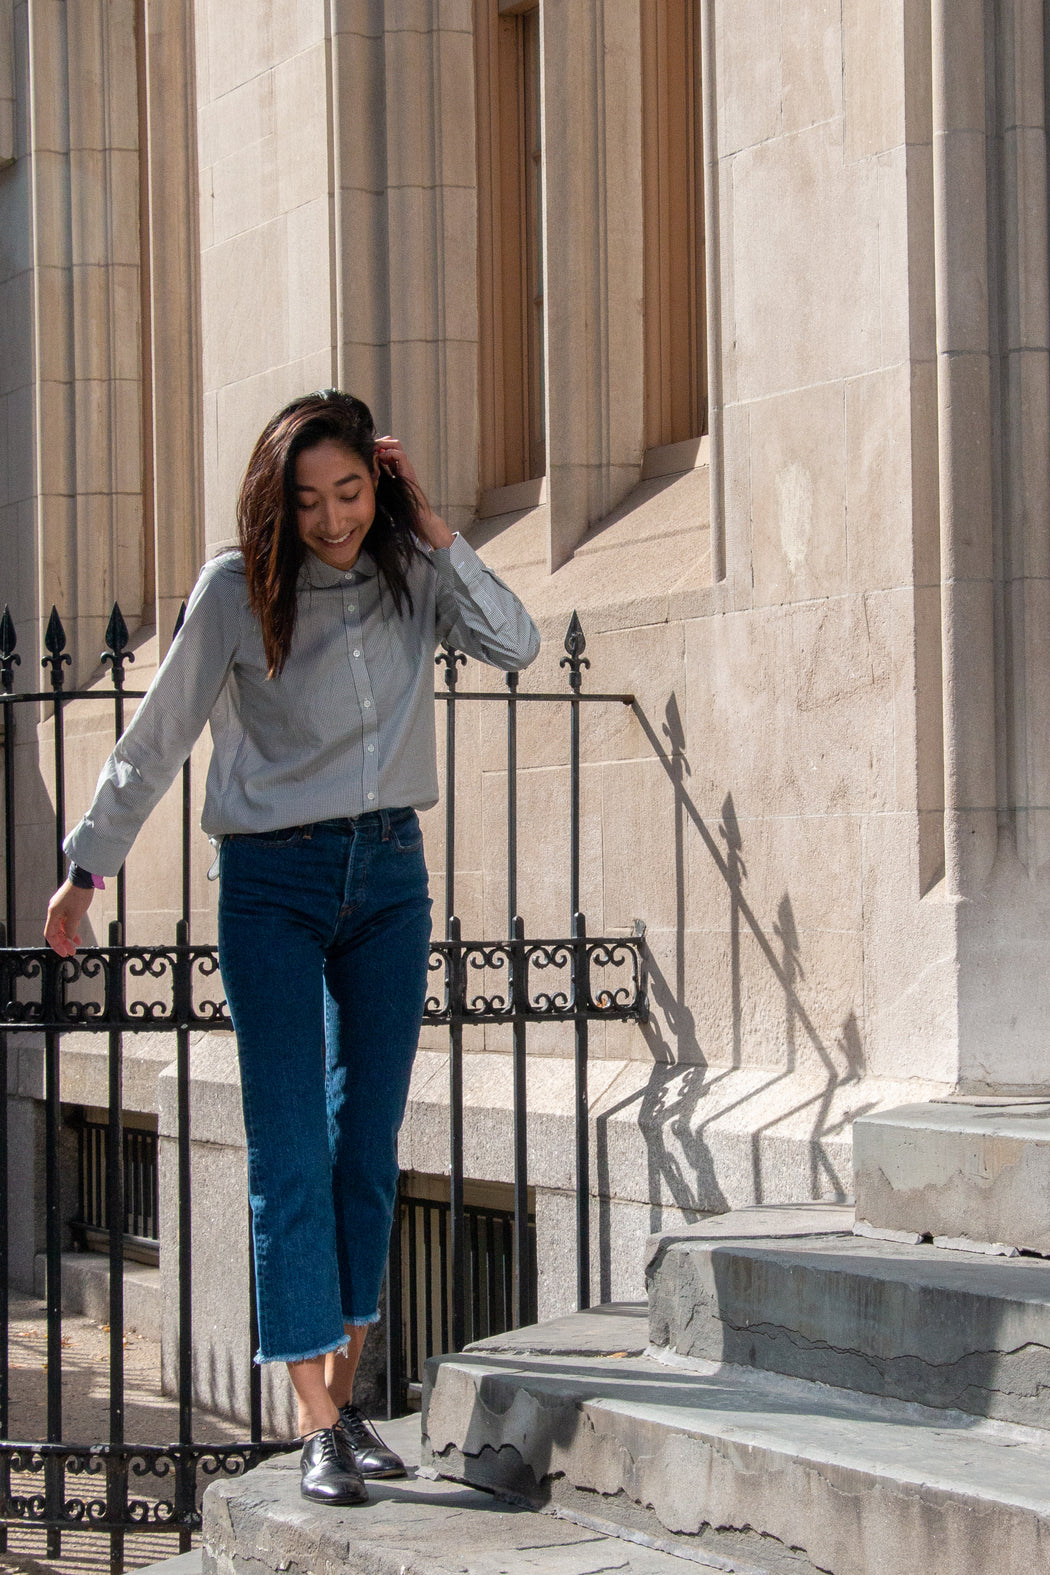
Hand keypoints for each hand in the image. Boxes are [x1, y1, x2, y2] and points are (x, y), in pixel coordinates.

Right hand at [44, 880, 94, 957]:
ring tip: (76, 945)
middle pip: (56, 931)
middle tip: (71, 952)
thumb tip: (69, 937)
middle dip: (63, 943)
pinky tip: (77, 935)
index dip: (56, 945)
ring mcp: (60, 907)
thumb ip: (71, 928)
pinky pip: (66, 920)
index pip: (50, 934)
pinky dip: (71, 928)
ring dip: (68, 936)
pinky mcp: (66, 905)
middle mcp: (54, 911)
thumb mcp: (76, 914)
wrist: (84, 878)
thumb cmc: (79, 894)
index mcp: (53, 913)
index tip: (63, 953)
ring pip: (62, 926)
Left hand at [375, 436, 454, 550]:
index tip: (366, 450)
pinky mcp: (409, 472)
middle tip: (369, 447)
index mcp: (395, 469)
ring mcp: (406, 468)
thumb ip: (377, 481)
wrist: (417, 517)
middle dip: (379, 442)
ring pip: (397, 445)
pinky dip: (389, 453)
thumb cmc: (401, 509)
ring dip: (383, 444)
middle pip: (392, 443)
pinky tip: (381, 460)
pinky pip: (400, 455)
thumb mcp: (383, 491)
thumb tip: (364, 476)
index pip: (386, 449)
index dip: (376, 446)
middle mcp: (401, 466)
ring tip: (374, 451)